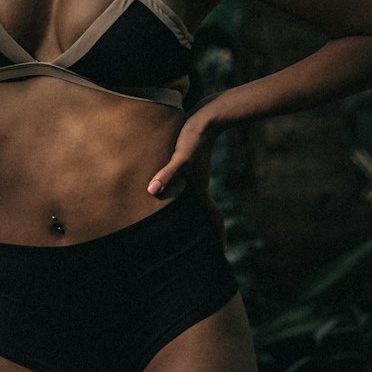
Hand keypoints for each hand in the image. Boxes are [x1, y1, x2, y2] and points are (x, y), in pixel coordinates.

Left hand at [147, 109, 229, 252]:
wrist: (207, 116)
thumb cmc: (194, 136)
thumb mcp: (181, 156)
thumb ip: (168, 173)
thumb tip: (152, 191)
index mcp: (198, 191)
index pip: (212, 221)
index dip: (217, 239)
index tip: (220, 255)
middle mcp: (198, 188)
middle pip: (205, 217)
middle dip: (207, 235)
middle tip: (206, 253)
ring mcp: (194, 179)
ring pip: (197, 205)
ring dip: (197, 220)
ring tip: (193, 234)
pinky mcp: (189, 168)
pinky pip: (185, 190)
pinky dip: (182, 199)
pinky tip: (174, 200)